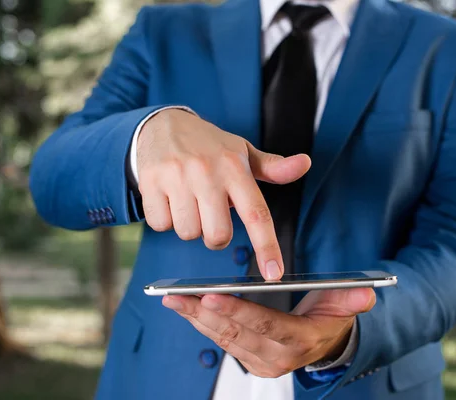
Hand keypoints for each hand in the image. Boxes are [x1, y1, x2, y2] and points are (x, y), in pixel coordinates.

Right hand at [137, 109, 310, 278]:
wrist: (161, 124)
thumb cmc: (208, 146)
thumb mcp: (242, 152)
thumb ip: (273, 167)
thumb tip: (305, 164)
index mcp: (235, 167)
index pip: (256, 214)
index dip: (267, 247)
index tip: (273, 273)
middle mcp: (207, 172)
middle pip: (217, 236)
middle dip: (215, 236)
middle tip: (211, 214)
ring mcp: (177, 177)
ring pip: (188, 233)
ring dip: (189, 226)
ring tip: (188, 202)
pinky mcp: (150, 182)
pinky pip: (160, 225)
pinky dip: (165, 219)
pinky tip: (168, 199)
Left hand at [162, 288, 375, 377]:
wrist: (324, 343)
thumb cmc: (329, 318)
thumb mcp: (344, 305)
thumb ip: (351, 299)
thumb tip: (365, 294)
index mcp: (300, 341)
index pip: (266, 326)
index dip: (238, 312)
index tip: (210, 296)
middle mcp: (278, 357)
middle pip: (236, 334)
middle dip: (204, 314)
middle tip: (178, 296)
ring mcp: (262, 362)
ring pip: (223, 339)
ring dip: (196, 319)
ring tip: (174, 299)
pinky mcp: (250, 361)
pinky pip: (222, 342)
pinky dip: (202, 324)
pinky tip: (187, 308)